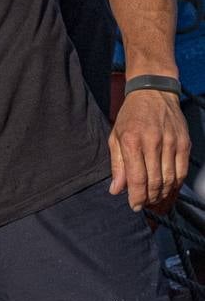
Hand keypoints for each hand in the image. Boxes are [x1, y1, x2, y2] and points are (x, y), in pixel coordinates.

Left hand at [108, 89, 189, 211]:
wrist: (153, 93)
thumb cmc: (131, 116)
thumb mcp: (115, 136)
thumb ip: (117, 165)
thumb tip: (116, 190)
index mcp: (132, 141)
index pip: (137, 178)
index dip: (137, 197)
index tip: (134, 206)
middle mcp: (153, 142)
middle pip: (155, 181)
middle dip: (149, 198)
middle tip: (145, 205)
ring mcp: (171, 143)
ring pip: (170, 179)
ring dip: (163, 195)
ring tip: (155, 201)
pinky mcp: (184, 144)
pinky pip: (182, 171)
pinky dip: (176, 185)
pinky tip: (168, 190)